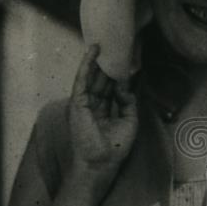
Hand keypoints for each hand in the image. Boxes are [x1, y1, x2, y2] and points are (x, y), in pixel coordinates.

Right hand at [68, 45, 137, 188]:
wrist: (101, 163)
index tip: (127, 59)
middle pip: (101, 80)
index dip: (118, 74)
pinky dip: (86, 65)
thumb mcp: (129, 121)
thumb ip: (128, 101)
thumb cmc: (115, 148)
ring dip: (97, 61)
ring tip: (103, 43)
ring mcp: (84, 104)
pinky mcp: (77, 103)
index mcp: (105, 111)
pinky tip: (92, 52)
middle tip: (116, 46)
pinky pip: (82, 80)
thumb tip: (125, 85)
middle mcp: (93, 106)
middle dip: (108, 64)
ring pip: (92, 77)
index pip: (111, 88)